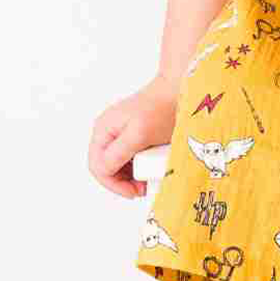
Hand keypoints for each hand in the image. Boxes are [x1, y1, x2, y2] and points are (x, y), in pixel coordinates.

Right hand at [88, 75, 180, 199]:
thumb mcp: (139, 134)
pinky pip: (130, 155)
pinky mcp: (133, 133)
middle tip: (142, 187)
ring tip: (149, 177)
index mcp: (103, 130)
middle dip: (123, 181)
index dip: (114, 184)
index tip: (134, 192)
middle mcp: (108, 131)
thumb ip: (118, 153)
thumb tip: (104, 170)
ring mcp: (120, 132)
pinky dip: (139, 164)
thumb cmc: (162, 108)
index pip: (98, 168)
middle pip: (106, 167)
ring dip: (131, 175)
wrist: (181, 89)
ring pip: (118, 163)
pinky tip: (151, 165)